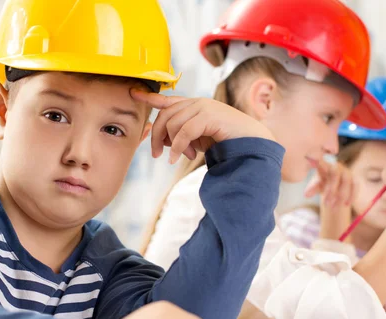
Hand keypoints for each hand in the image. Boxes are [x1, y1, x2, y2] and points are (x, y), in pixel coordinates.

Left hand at [131, 89, 274, 163]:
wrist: (252, 142)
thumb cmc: (225, 141)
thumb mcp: (199, 138)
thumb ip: (182, 135)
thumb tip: (165, 142)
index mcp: (194, 106)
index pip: (167, 99)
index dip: (149, 97)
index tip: (133, 93)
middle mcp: (197, 102)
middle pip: (164, 116)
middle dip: (156, 136)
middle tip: (156, 154)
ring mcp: (204, 107)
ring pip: (172, 124)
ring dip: (172, 145)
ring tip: (181, 157)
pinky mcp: (210, 116)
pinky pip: (184, 131)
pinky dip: (179, 147)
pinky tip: (179, 158)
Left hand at [304, 159, 354, 207]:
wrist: (335, 185)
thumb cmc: (322, 183)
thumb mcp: (316, 186)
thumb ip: (312, 189)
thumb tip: (306, 195)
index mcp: (325, 166)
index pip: (322, 163)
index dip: (320, 162)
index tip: (316, 163)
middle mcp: (337, 166)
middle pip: (335, 175)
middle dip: (331, 190)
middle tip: (326, 205)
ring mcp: (347, 172)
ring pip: (346, 182)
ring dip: (340, 196)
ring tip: (333, 208)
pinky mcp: (354, 179)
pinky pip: (355, 186)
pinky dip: (352, 196)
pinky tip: (346, 205)